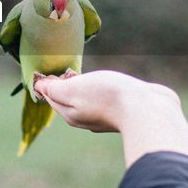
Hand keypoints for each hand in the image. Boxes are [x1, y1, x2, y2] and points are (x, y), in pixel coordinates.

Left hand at [33, 70, 187, 167]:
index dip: (48, 82)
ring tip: (85, 74)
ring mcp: (105, 117)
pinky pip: (106, 99)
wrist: (148, 110)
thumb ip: (54, 89)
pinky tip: (107, 83)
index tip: (49, 69)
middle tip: (66, 70)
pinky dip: (101, 90)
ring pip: (87, 100)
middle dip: (64, 85)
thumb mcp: (73, 90)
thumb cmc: (107, 97)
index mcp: (70, 114)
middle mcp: (85, 119)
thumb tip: (39, 88)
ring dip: (83, 87)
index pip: (51, 97)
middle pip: (67, 100)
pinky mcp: (123, 111)